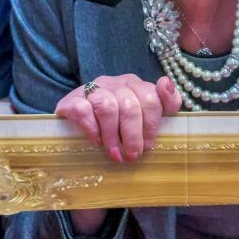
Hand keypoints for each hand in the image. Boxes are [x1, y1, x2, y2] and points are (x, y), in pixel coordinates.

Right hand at [57, 74, 182, 163]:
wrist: (76, 118)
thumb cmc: (116, 121)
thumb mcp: (142, 114)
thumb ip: (162, 102)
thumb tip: (166, 83)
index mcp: (134, 84)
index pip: (151, 97)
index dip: (151, 125)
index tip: (149, 145)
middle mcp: (114, 83)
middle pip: (130, 105)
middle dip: (133, 135)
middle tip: (132, 155)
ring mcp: (92, 89)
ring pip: (107, 107)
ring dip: (113, 136)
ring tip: (115, 154)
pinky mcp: (72, 100)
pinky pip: (84, 111)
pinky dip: (93, 130)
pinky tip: (96, 142)